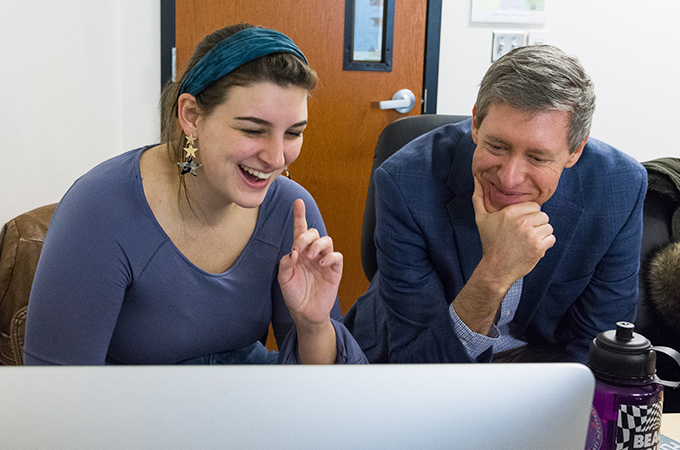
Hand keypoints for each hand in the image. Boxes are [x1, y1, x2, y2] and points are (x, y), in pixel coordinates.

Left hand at [278, 198, 342, 328]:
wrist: (305, 313)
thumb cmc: (294, 295)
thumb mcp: (284, 280)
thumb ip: (286, 264)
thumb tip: (293, 251)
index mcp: (299, 253)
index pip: (300, 230)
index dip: (299, 216)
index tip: (298, 202)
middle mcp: (312, 254)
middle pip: (314, 233)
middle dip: (306, 236)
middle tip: (299, 249)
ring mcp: (324, 261)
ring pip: (327, 240)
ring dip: (318, 245)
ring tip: (311, 257)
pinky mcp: (334, 270)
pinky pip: (336, 256)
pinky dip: (330, 256)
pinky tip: (321, 263)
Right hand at [471, 176, 555, 290]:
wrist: (496, 268)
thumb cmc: (489, 242)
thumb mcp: (481, 219)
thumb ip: (479, 198)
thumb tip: (476, 179)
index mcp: (510, 212)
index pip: (534, 206)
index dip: (529, 215)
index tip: (520, 224)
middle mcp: (522, 222)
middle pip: (543, 215)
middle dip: (536, 224)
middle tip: (524, 234)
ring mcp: (531, 235)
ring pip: (548, 227)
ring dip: (541, 234)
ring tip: (528, 241)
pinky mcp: (538, 247)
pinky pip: (551, 238)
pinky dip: (545, 244)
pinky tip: (532, 248)